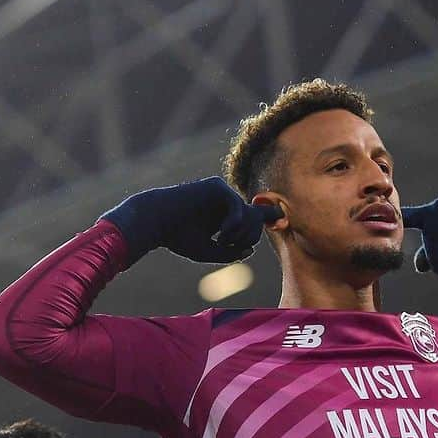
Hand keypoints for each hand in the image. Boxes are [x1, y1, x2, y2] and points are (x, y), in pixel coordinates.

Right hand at [99, 177, 282, 264]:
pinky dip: (234, 222)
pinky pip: (237, 206)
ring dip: (242, 232)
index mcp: (224, 217)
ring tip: (223, 241)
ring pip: (249, 214)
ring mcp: (221, 193)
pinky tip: (222, 233)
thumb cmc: (178, 237)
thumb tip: (250, 249)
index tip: (282, 218)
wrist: (155, 221)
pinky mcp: (216, 186)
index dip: (268, 218)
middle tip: (231, 245)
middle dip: (250, 236)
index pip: (253, 217)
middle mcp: (225, 204)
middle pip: (254, 220)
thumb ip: (230, 251)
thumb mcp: (208, 251)